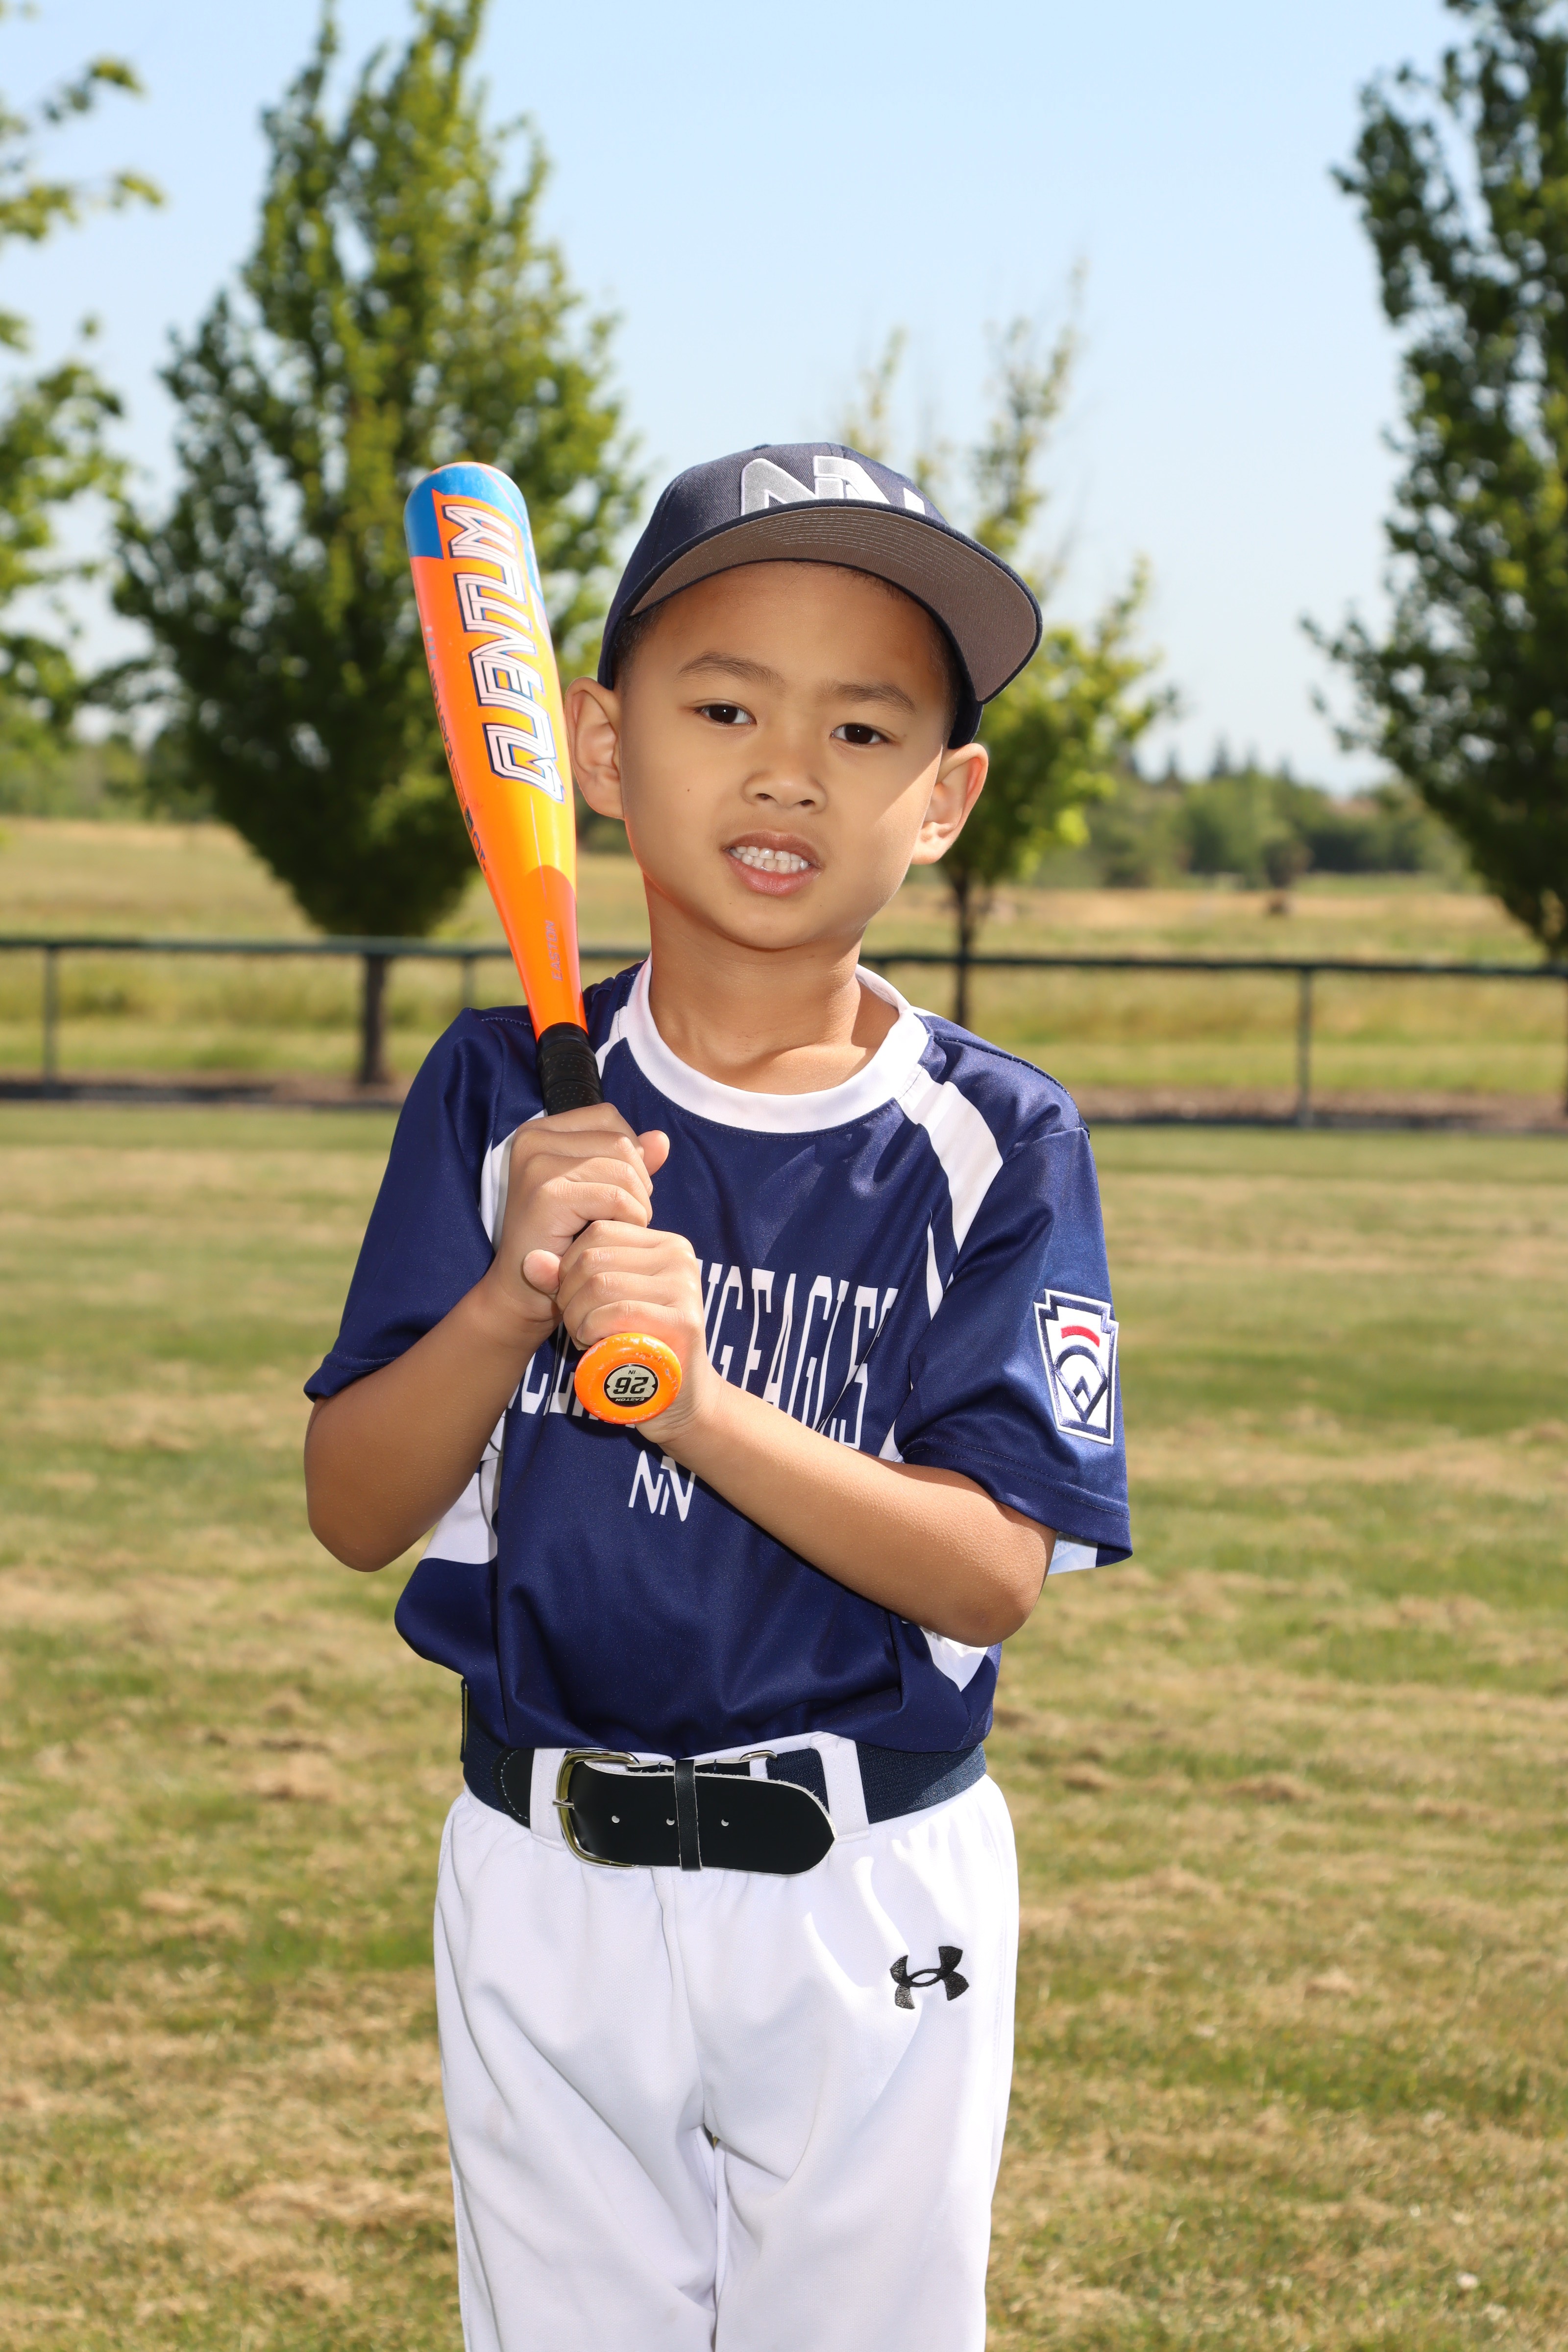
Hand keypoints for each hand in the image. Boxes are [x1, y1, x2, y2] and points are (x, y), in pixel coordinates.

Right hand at [482, 1107, 669, 1347]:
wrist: (523, 1288)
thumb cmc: (562, 1240)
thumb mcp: (597, 1192)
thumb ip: (628, 1163)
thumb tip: (661, 1139)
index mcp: (541, 1131)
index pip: (610, 1118)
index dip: (630, 1155)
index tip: (617, 1192)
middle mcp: (533, 1139)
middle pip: (621, 1142)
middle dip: (637, 1183)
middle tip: (620, 1218)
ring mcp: (538, 1164)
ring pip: (624, 1168)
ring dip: (636, 1205)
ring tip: (615, 1229)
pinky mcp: (547, 1194)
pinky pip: (617, 1197)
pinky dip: (628, 1221)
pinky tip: (609, 1239)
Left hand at [545, 1219, 714, 1439]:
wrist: (679, 1396)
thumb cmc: (636, 1344)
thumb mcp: (601, 1302)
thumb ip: (566, 1278)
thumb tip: (529, 1260)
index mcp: (666, 1244)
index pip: (599, 1231)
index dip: (569, 1265)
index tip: (572, 1298)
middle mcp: (680, 1258)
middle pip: (594, 1258)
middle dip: (569, 1295)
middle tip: (575, 1323)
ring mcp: (685, 1289)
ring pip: (599, 1284)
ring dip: (577, 1317)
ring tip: (584, 1335)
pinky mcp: (683, 1321)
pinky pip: (616, 1312)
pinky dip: (593, 1330)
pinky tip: (595, 1345)